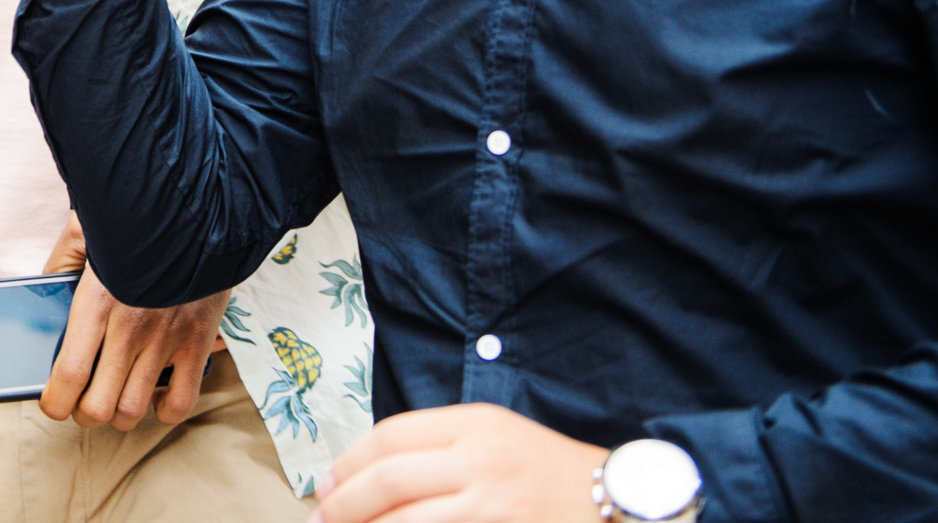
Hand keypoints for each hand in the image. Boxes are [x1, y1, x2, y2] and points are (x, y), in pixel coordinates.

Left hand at [38, 212, 230, 430]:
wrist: (199, 204)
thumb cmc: (134, 215)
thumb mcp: (83, 229)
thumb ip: (58, 263)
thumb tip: (42, 292)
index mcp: (96, 302)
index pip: (68, 377)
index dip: (54, 403)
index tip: (51, 401)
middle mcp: (130, 329)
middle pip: (98, 407)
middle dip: (82, 412)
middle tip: (82, 399)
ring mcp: (166, 340)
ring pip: (133, 410)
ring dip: (118, 414)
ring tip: (113, 398)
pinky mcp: (197, 342)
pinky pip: (181, 402)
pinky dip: (163, 411)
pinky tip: (153, 396)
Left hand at [309, 404, 606, 522]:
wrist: (615, 500)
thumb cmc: (549, 470)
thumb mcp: (496, 435)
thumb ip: (441, 445)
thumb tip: (374, 470)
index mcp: (474, 425)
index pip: (391, 437)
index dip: (349, 463)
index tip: (327, 484)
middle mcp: (480, 460)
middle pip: (390, 479)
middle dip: (346, 503)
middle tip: (323, 517)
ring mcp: (492, 505)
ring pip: (407, 520)